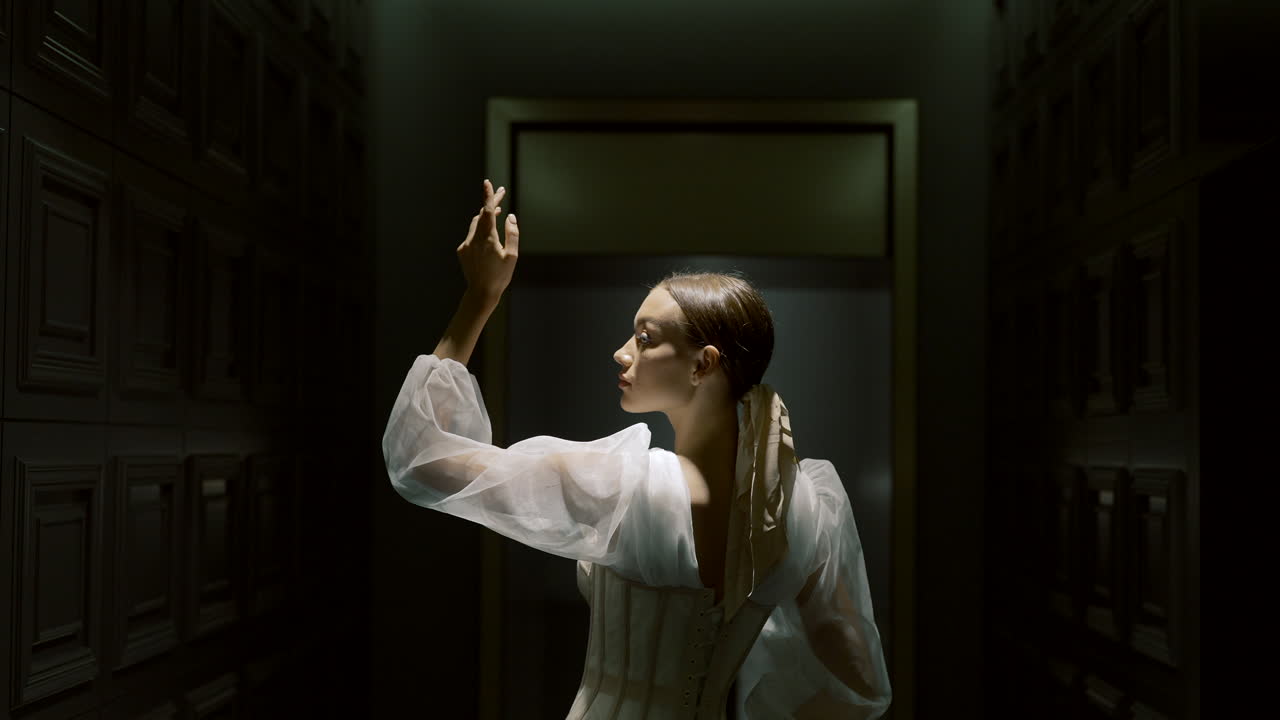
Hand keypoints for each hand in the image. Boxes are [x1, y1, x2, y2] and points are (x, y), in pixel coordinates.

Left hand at [457, 179, 518, 302]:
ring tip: (498, 211)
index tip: (488, 183)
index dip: (488, 196)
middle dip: (492, 203)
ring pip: (476, 224)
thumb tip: (510, 217)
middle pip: (482, 214)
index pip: (487, 212)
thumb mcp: (512, 256)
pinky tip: (489, 236)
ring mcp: (466, 244)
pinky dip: (480, 230)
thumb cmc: (500, 276)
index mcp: (487, 239)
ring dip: (486, 217)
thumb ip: (512, 234)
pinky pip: (472, 235)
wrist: (481, 293)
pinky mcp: (462, 250)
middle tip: (502, 193)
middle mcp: (474, 239)